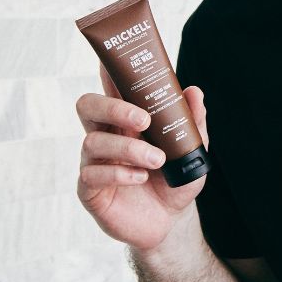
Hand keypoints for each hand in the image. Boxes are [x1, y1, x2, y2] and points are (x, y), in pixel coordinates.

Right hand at [75, 63, 209, 250]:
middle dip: (113, 108)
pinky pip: (92, 175)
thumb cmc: (175, 179)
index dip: (107, 72)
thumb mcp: (191, 150)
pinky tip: (139, 177)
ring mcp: (94, 162)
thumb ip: (192, 121)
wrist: (171, 221)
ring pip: (93, 142)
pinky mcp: (90, 190)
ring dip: (128, 149)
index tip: (110, 59)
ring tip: (157, 160)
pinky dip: (119, 173)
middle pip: (88, 106)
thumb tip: (194, 92)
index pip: (111, 89)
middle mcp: (105, 136)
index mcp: (125, 120)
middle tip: (144, 119)